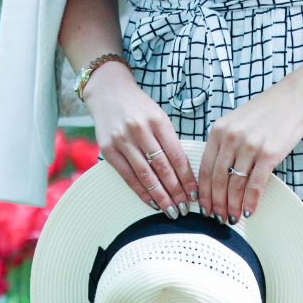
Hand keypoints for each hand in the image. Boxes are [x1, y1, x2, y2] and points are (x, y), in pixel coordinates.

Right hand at [83, 62, 198, 218]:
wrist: (108, 91)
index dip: (187, 179)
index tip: (194, 195)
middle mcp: (140, 130)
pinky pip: (128, 176)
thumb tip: (183, 174)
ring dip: (160, 196)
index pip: (177, 156)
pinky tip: (152, 202)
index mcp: (158, 121)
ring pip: (145, 175)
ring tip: (171, 210)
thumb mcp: (159, 117)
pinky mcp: (108, 148)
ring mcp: (122, 140)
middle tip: (184, 209)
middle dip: (175, 191)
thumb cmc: (138, 107)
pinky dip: (141, 192)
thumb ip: (169, 141)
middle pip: (162, 168)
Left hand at [197, 79, 302, 223]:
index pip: (205, 169)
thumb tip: (216, 177)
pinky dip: (251, 201)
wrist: (294, 98)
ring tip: (232, 219)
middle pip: (218, 180)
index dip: (203, 193)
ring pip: (236, 184)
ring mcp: (250, 146)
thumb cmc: (265, 113)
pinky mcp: (269, 153)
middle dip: (216, 204)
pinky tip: (249, 212)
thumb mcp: (235, 122)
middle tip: (217, 218)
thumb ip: (223, 145)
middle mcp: (231, 138)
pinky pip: (255, 183)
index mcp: (218, 131)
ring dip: (232, 206)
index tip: (203, 208)